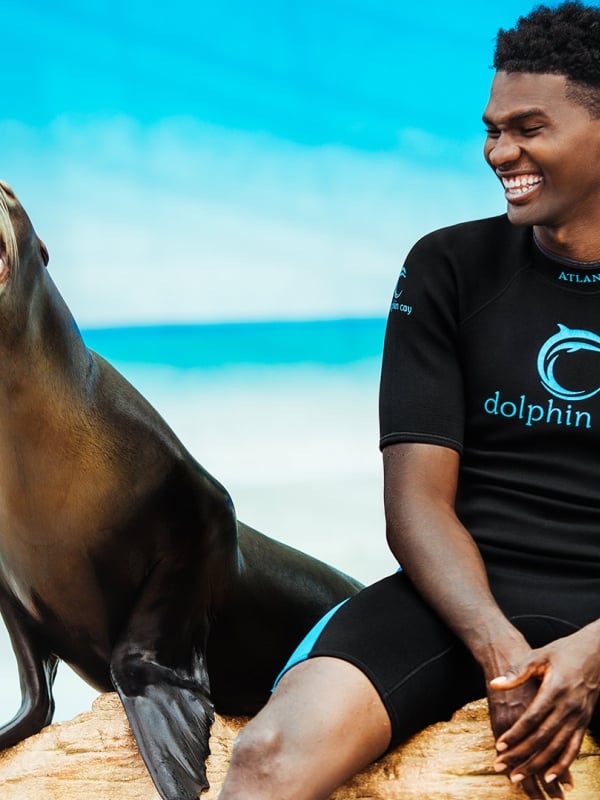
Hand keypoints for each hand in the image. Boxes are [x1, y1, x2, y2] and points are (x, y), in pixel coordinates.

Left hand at [490, 624, 599, 795]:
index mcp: (555, 690)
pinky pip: (573, 748)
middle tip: (503, 767)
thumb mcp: (538, 655)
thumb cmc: (562, 652)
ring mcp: (579, 717)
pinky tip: (550, 777)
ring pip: (556, 748)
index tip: (500, 745)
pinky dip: (562, 764)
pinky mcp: (584, 722)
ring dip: (538, 765)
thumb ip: (517, 672)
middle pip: (542, 738)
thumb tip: (495, 683)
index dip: (516, 734)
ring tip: (520, 777)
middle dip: (521, 755)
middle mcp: (569, 707)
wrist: (594, 653)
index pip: (532, 719)